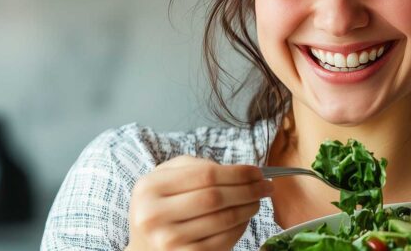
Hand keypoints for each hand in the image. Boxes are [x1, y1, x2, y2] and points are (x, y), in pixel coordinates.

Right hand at [126, 156, 272, 250]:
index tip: (257, 171)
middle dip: (248, 189)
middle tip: (266, 186)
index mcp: (150, 188)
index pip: (205, 175)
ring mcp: (170, 241)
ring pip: (223, 219)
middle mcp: (155, 215)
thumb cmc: (159, 209)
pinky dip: (240, 228)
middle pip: (215, 197)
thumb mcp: (164, 180)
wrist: (144, 249)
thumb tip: (238, 171)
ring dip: (248, 208)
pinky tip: (244, 219)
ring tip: (257, 201)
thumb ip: (194, 167)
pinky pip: (224, 240)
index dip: (237, 172)